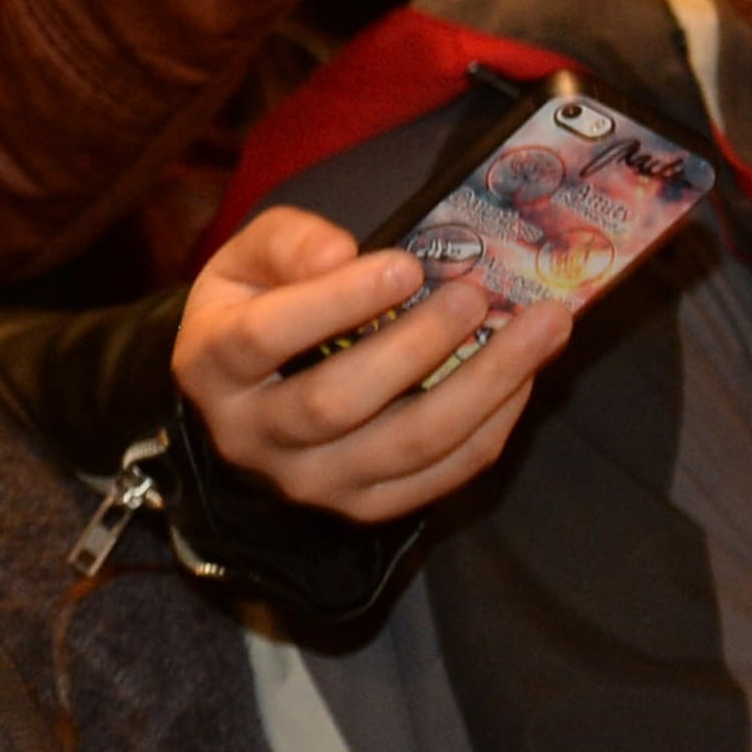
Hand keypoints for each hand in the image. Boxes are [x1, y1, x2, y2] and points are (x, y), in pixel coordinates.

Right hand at [173, 207, 569, 523]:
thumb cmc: (254, 314)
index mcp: (211, 366)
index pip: (264, 338)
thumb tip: (341, 252)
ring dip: (484, 384)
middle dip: (418, 346)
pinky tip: (524, 374)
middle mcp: (252, 434)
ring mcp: (310, 481)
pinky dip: (492, 423)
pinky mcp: (362, 508)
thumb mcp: (244, 264)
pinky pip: (440, 474)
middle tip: (475, 296)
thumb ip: (285, 243)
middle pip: (337, 402)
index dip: (335, 302)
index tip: (406, 265)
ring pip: (406, 445)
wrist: (244, 406)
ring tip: (541, 327)